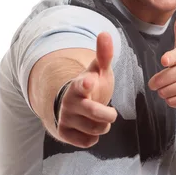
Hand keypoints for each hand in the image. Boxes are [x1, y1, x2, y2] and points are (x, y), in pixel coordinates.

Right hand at [57, 32, 116, 147]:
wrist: (71, 105)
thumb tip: (105, 33)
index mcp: (78, 85)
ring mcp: (65, 118)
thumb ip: (104, 54)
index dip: (86, 84)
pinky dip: (93, 137)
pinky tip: (90, 129)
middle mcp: (69, 102)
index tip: (89, 81)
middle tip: (112, 113)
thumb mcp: (98, 71)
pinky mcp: (63, 134)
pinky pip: (87, 142)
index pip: (81, 84)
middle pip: (96, 113)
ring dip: (103, 126)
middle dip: (109, 115)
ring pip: (95, 130)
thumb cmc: (90, 86)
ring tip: (100, 120)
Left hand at [148, 9, 175, 108]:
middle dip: (158, 83)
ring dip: (164, 92)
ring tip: (172, 87)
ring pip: (164, 92)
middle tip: (163, 81)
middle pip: (160, 80)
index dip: (166, 61)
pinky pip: (171, 102)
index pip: (169, 58)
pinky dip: (171, 100)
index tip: (166, 62)